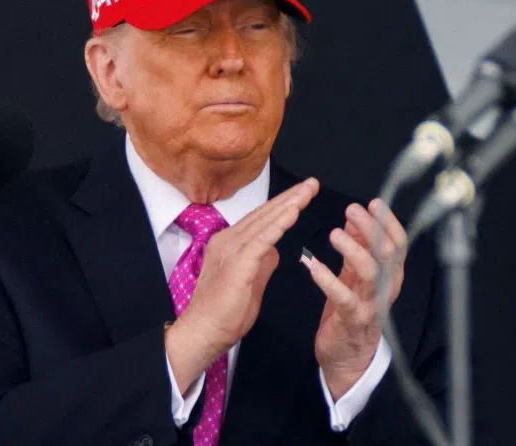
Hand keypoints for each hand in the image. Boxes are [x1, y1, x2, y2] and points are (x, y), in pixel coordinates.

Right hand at [166, 177, 319, 392]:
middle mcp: (228, 240)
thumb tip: (275, 250)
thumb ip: (263, 263)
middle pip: (264, 213)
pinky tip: (294, 212)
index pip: (260, 219)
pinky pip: (262, 238)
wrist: (203, 333)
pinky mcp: (237, 262)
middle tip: (312, 183)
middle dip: (290, 197)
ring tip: (308, 190)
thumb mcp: (251, 283)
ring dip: (289, 204)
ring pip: (264, 221)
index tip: (303, 193)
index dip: (283, 205)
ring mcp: (230, 248)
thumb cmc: (224, 314)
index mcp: (230, 244)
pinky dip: (279, 223)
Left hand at [303, 198, 407, 399]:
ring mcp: (372, 305)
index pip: (399, 243)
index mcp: (391, 275)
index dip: (388, 222)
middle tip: (352, 209)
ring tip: (334, 233)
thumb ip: (358, 248)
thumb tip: (353, 218)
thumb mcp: (357, 276)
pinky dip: (328, 280)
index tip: (374, 203)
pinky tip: (313, 265)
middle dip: (372, 228)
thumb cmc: (352, 311)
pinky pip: (344, 298)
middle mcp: (386, 288)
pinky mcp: (352, 320)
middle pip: (388, 253)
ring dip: (353, 249)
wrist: (349, 358)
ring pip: (371, 272)